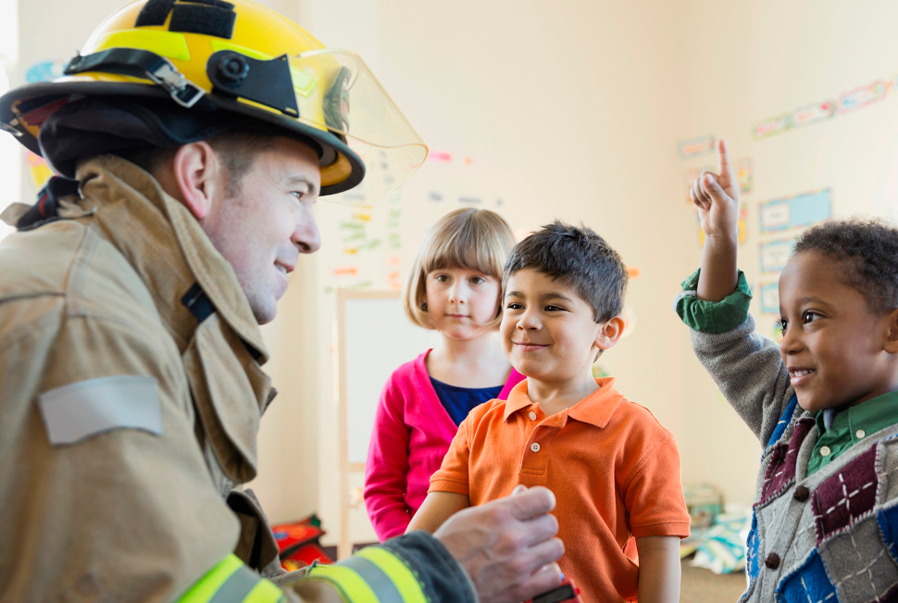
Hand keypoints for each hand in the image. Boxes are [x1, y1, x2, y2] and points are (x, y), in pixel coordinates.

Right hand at [434, 485, 563, 602]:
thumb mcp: (471, 516)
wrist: (435, 581)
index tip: (536, 509)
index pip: (544, 498)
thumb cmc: (450, 546)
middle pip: (551, 523)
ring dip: (545, 549)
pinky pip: (554, 575)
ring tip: (531, 552)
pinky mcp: (522, 589)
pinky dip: (546, 573)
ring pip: (556, 548)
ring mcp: (519, 565)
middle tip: (530, 533)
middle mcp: (512, 537)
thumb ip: (502, 505)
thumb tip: (524, 492)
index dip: (542, 502)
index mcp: (499, 514)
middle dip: (542, 526)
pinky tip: (534, 571)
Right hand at [690, 139, 738, 241]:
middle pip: (704, 175)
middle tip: (711, 203)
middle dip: (704, 189)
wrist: (718, 232)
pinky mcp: (702, 195)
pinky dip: (695, 199)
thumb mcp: (723, 204)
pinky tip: (703, 207)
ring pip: (697, 183)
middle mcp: (720, 183)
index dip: (722, 152)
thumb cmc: (726, 219)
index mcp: (729, 183)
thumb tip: (705, 177)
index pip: (725, 165)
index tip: (721, 140)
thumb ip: (714, 190)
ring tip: (708, 206)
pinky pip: (692, 190)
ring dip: (699, 196)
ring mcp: (710, 189)